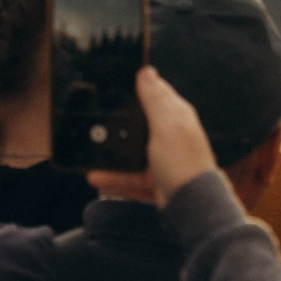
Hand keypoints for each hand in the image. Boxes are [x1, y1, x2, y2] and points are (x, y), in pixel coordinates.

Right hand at [85, 67, 217, 205]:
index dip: (135, 88)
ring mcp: (160, 159)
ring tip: (89, 156)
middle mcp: (168, 136)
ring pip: (129, 153)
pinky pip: (127, 177)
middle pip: (137, 124)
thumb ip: (155, 100)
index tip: (113, 85)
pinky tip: (97, 177)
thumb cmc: (184, 164)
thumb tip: (146, 71)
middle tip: (95, 123)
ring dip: (110, 156)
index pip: (154, 94)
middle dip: (117, 125)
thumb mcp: (167, 126)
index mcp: (176, 116)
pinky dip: (113, 178)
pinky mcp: (153, 181)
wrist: (192, 208)